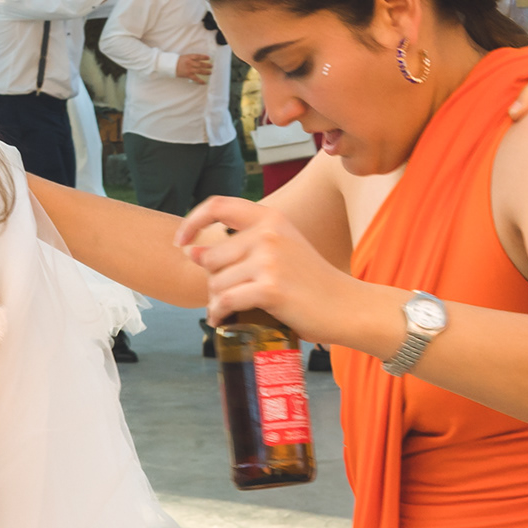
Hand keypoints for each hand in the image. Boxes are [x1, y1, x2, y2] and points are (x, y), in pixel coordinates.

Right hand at [174, 51, 213, 81]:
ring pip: (200, 70)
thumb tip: (201, 60)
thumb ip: (192, 58)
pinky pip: (195, 78)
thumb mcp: (185, 57)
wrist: (172, 66)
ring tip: (210, 72)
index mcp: (189, 57)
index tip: (209, 58)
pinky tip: (204, 82)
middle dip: (207, 65)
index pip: (198, 56)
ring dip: (206, 72)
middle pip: (201, 64)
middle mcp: (190, 62)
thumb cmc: (179, 61)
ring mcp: (189, 69)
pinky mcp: (188, 75)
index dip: (204, 57)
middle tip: (211, 66)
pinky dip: (200, 81)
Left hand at [176, 193, 348, 336]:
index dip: (192, 221)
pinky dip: (218, 315)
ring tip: (231, 310)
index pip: (218, 205)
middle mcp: (268, 233)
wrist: (347, 306)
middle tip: (228, 296)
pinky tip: (223, 321)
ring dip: (216, 302)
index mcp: (271, 217)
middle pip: (210, 257)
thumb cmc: (312, 283)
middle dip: (212, 281)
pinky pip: (225, 302)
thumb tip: (191, 251)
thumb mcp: (281, 250)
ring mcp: (269, 260)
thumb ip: (241, 247)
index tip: (181, 241)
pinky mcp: (270, 288)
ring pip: (215, 283)